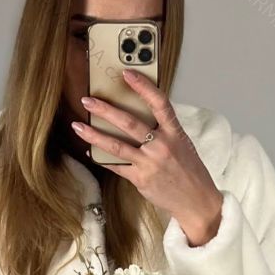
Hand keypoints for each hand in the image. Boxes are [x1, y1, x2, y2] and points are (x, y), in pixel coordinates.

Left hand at [72, 70, 224, 245]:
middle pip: (129, 123)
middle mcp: (161, 146)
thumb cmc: (189, 171)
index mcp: (174, 132)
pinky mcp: (140, 179)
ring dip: (94, 135)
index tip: (127, 73)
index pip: (159, 103)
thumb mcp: (182, 144)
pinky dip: (101, 158)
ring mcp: (149, 163)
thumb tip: (140, 115)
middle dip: (105, 110)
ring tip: (78, 126)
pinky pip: (116, 166)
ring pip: (116, 146)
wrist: (196, 201)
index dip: (143, 86)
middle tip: (87, 100)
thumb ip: (164, 130)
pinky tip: (90, 151)